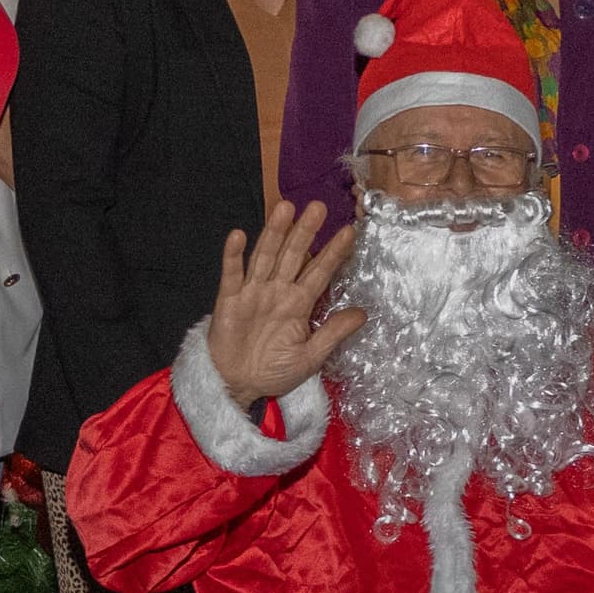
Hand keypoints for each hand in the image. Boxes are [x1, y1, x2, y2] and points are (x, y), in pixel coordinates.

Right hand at [204, 202, 363, 405]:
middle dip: (305, 232)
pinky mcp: (230, 300)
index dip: (333, 253)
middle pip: (293, 255)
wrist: (239, 386)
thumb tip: (363, 314)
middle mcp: (277, 291)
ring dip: (274, 232)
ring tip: (285, 208)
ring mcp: (253, 292)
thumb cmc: (274, 371)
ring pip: (266, 256)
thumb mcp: (310, 356)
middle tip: (318, 207)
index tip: (350, 232)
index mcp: (298, 303)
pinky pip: (232, 274)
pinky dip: (234, 256)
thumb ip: (333, 333)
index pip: (319, 272)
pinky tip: (238, 235)